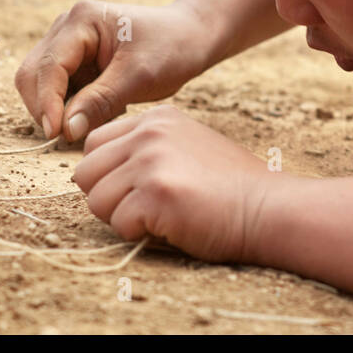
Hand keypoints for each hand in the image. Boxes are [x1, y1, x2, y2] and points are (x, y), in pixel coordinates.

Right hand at [14, 0, 214, 141]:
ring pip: (40, 85)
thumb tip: (64, 130)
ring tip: (95, 118)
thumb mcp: (139, 76)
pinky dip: (69, 107)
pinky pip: (58, 90)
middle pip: (33, 74)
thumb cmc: (171, 49)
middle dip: (46, 108)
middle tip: (71, 135)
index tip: (57, 134)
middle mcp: (67, 28)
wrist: (190, 38)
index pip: (48, 66)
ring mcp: (68, 43)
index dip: (47, 102)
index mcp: (82, 20)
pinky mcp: (74, 61)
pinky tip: (100, 111)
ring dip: (57, 109)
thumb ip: (100, 102)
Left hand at [73, 104, 272, 260]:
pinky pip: (118, 223)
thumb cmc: (229, 186)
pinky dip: (139, 234)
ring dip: (122, 217)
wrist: (266, 207)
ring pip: (96, 200)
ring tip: (159, 216)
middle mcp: (149, 133)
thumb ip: (146, 148)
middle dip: (107, 197)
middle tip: (143, 208)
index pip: (94, 143)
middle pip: (85, 172)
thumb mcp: (186, 145)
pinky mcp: (156, 193)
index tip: (133, 188)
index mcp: (156, 118)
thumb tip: (100, 172)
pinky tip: (171, 225)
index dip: (107, 173)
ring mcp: (151, 160)